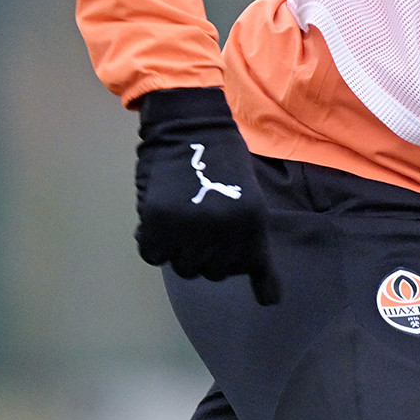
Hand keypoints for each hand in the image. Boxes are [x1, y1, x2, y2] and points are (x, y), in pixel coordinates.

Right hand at [134, 87, 281, 304]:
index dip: (248, 272)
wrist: (191, 125)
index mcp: (252, 223)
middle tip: (201, 230)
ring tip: (181, 224)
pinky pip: (153, 255)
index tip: (256, 282)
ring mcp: (189, 229)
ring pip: (183, 268)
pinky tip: (157, 225)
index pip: (251, 269)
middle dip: (208, 257)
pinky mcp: (157, 223)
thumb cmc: (224, 159)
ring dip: (180, 252)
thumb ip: (249, 238)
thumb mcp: (249, 197)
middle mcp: (223, 231)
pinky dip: (153, 244)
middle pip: (213, 273)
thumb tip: (266, 295)